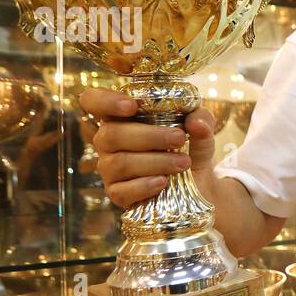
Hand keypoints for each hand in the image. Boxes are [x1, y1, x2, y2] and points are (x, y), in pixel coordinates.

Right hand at [78, 87, 217, 208]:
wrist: (199, 183)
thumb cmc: (189, 147)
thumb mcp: (200, 129)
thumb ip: (202, 119)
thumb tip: (196, 123)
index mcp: (120, 117)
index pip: (93, 101)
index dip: (105, 101)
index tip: (131, 105)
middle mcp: (108, 141)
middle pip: (112, 134)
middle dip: (150, 136)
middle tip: (179, 138)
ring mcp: (109, 169)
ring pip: (121, 163)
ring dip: (156, 162)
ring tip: (184, 163)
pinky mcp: (117, 194)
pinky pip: (123, 190)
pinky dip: (145, 185)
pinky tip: (164, 182)